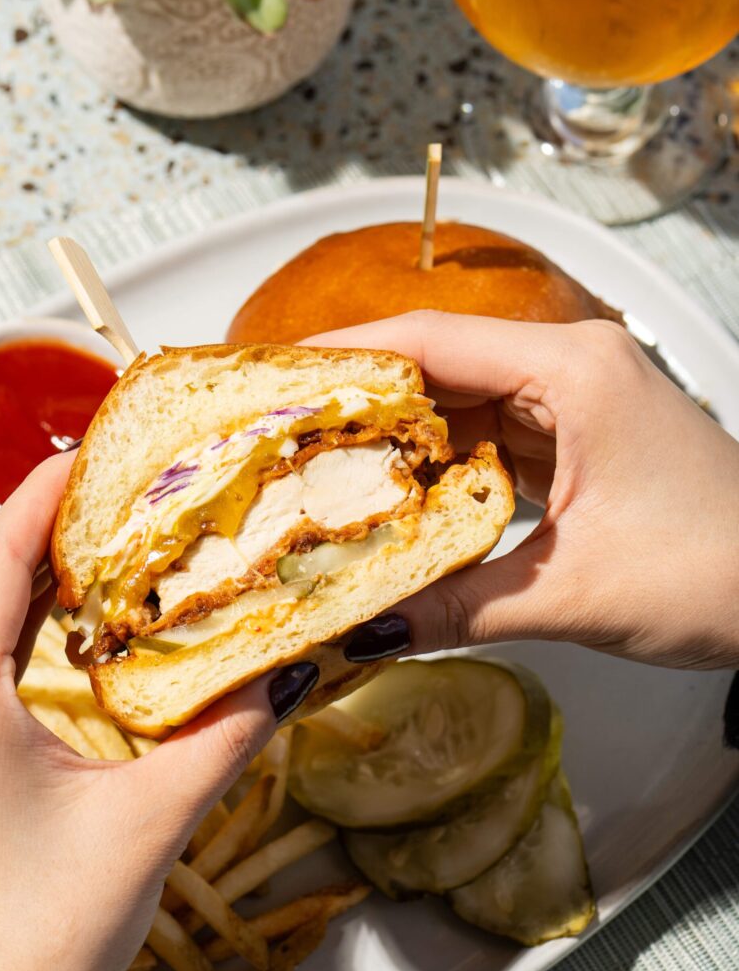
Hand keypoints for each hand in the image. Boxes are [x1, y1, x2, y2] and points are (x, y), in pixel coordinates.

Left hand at [0, 454, 280, 970]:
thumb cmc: (48, 938)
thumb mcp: (151, 822)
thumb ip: (227, 734)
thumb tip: (289, 669)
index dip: (45, 493)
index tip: (94, 447)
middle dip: (45, 527)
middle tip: (120, 488)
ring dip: (28, 578)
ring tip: (103, 541)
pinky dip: (9, 626)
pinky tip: (62, 620)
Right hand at [309, 313, 738, 670]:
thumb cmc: (720, 571)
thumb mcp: (574, 594)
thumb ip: (458, 607)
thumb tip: (361, 630)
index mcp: (573, 370)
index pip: (430, 340)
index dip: (344, 355)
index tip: (275, 376)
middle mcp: (572, 368)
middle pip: (438, 367)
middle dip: (360, 405)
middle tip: (278, 438)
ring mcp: (579, 403)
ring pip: (462, 407)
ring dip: (399, 444)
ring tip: (318, 475)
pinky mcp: (584, 441)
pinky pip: (493, 442)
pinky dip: (444, 472)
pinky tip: (395, 503)